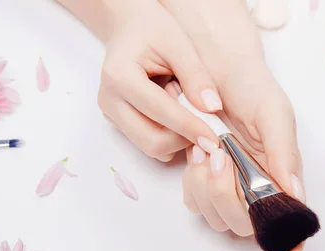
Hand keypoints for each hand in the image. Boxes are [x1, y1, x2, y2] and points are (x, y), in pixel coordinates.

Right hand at [95, 0, 223, 161]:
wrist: (129, 28)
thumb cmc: (152, 30)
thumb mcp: (179, 44)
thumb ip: (196, 76)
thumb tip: (212, 109)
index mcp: (120, 77)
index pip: (160, 112)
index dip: (191, 128)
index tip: (215, 138)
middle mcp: (109, 100)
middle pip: (152, 141)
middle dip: (184, 140)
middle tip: (206, 125)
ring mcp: (111, 114)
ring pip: (151, 148)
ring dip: (177, 139)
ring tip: (186, 109)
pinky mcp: (118, 122)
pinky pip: (148, 143)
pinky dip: (169, 139)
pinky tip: (177, 115)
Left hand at [160, 0, 305, 250]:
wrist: (216, 70)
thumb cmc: (252, 90)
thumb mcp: (274, 114)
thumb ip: (284, 153)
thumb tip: (295, 193)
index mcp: (281, 175)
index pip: (288, 217)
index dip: (289, 241)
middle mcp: (257, 187)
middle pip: (244, 225)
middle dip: (227, 197)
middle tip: (221, 157)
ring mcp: (229, 186)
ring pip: (215, 217)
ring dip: (207, 188)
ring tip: (206, 149)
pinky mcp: (204, 179)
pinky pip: (194, 201)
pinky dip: (192, 182)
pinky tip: (196, 154)